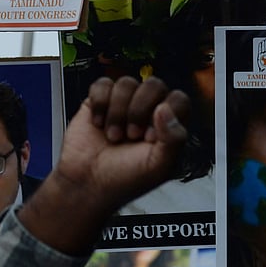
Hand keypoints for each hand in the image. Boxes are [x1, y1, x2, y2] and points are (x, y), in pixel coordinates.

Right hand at [57, 76, 189, 214]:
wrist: (87, 184)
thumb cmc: (124, 179)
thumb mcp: (158, 167)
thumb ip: (173, 139)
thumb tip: (165, 108)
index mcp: (167, 126)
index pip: (178, 99)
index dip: (166, 114)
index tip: (149, 136)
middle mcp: (147, 111)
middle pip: (153, 85)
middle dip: (138, 111)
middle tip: (130, 135)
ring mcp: (122, 104)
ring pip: (126, 83)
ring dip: (117, 111)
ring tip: (113, 135)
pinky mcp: (99, 101)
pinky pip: (102, 84)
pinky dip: (99, 104)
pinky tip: (98, 123)